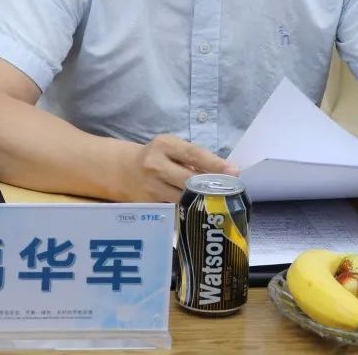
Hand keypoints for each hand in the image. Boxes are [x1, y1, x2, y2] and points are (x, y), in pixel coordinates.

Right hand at [119, 134, 238, 202]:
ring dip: (203, 201)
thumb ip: (194, 158)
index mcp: (165, 145)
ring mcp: (151, 188)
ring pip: (184, 199)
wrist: (124, 170)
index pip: (193, 154)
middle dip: (212, 187)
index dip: (215, 164)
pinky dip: (189, 210)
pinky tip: (201, 212)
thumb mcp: (172, 148)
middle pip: (189, 180)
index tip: (234, 171)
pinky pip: (175, 210)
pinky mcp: (148, 206)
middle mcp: (155, 165)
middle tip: (231, 192)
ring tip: (220, 203)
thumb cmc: (157, 157)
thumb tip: (225, 172)